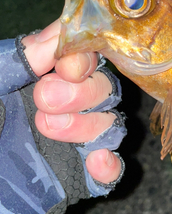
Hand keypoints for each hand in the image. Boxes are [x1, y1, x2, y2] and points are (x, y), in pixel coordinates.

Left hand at [22, 20, 122, 183]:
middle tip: (45, 98)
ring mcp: (75, 144)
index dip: (85, 58)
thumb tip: (56, 35)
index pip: (83, 59)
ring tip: (49, 128)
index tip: (67, 66)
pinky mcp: (79, 178)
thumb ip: (17, 61)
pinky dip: (110, 165)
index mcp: (41, 80)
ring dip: (89, 124)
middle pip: (104, 89)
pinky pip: (111, 171)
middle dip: (83, 91)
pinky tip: (96, 162)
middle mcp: (65, 108)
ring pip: (110, 124)